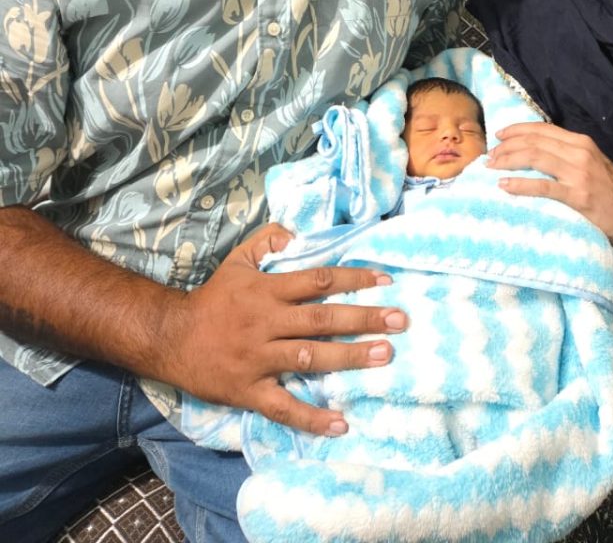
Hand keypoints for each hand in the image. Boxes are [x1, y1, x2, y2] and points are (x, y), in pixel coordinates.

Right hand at [159, 223, 406, 436]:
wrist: (170, 337)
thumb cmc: (212, 299)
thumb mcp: (237, 261)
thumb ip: (268, 241)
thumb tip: (297, 231)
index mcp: (267, 291)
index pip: (318, 281)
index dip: (352, 279)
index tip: (385, 280)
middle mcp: (266, 322)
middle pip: (321, 319)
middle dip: (363, 318)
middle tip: (400, 320)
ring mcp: (258, 358)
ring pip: (309, 357)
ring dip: (349, 357)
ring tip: (384, 355)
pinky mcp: (248, 390)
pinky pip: (283, 406)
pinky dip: (311, 417)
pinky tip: (340, 423)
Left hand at [486, 121, 612, 251]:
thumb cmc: (612, 192)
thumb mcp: (592, 163)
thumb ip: (568, 154)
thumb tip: (534, 151)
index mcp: (581, 142)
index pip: (541, 129)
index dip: (516, 130)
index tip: (499, 136)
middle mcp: (579, 152)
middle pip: (534, 141)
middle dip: (506, 146)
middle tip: (489, 156)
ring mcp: (579, 174)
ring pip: (535, 157)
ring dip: (508, 160)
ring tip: (491, 167)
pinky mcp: (578, 196)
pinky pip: (542, 187)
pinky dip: (520, 184)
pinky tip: (504, 185)